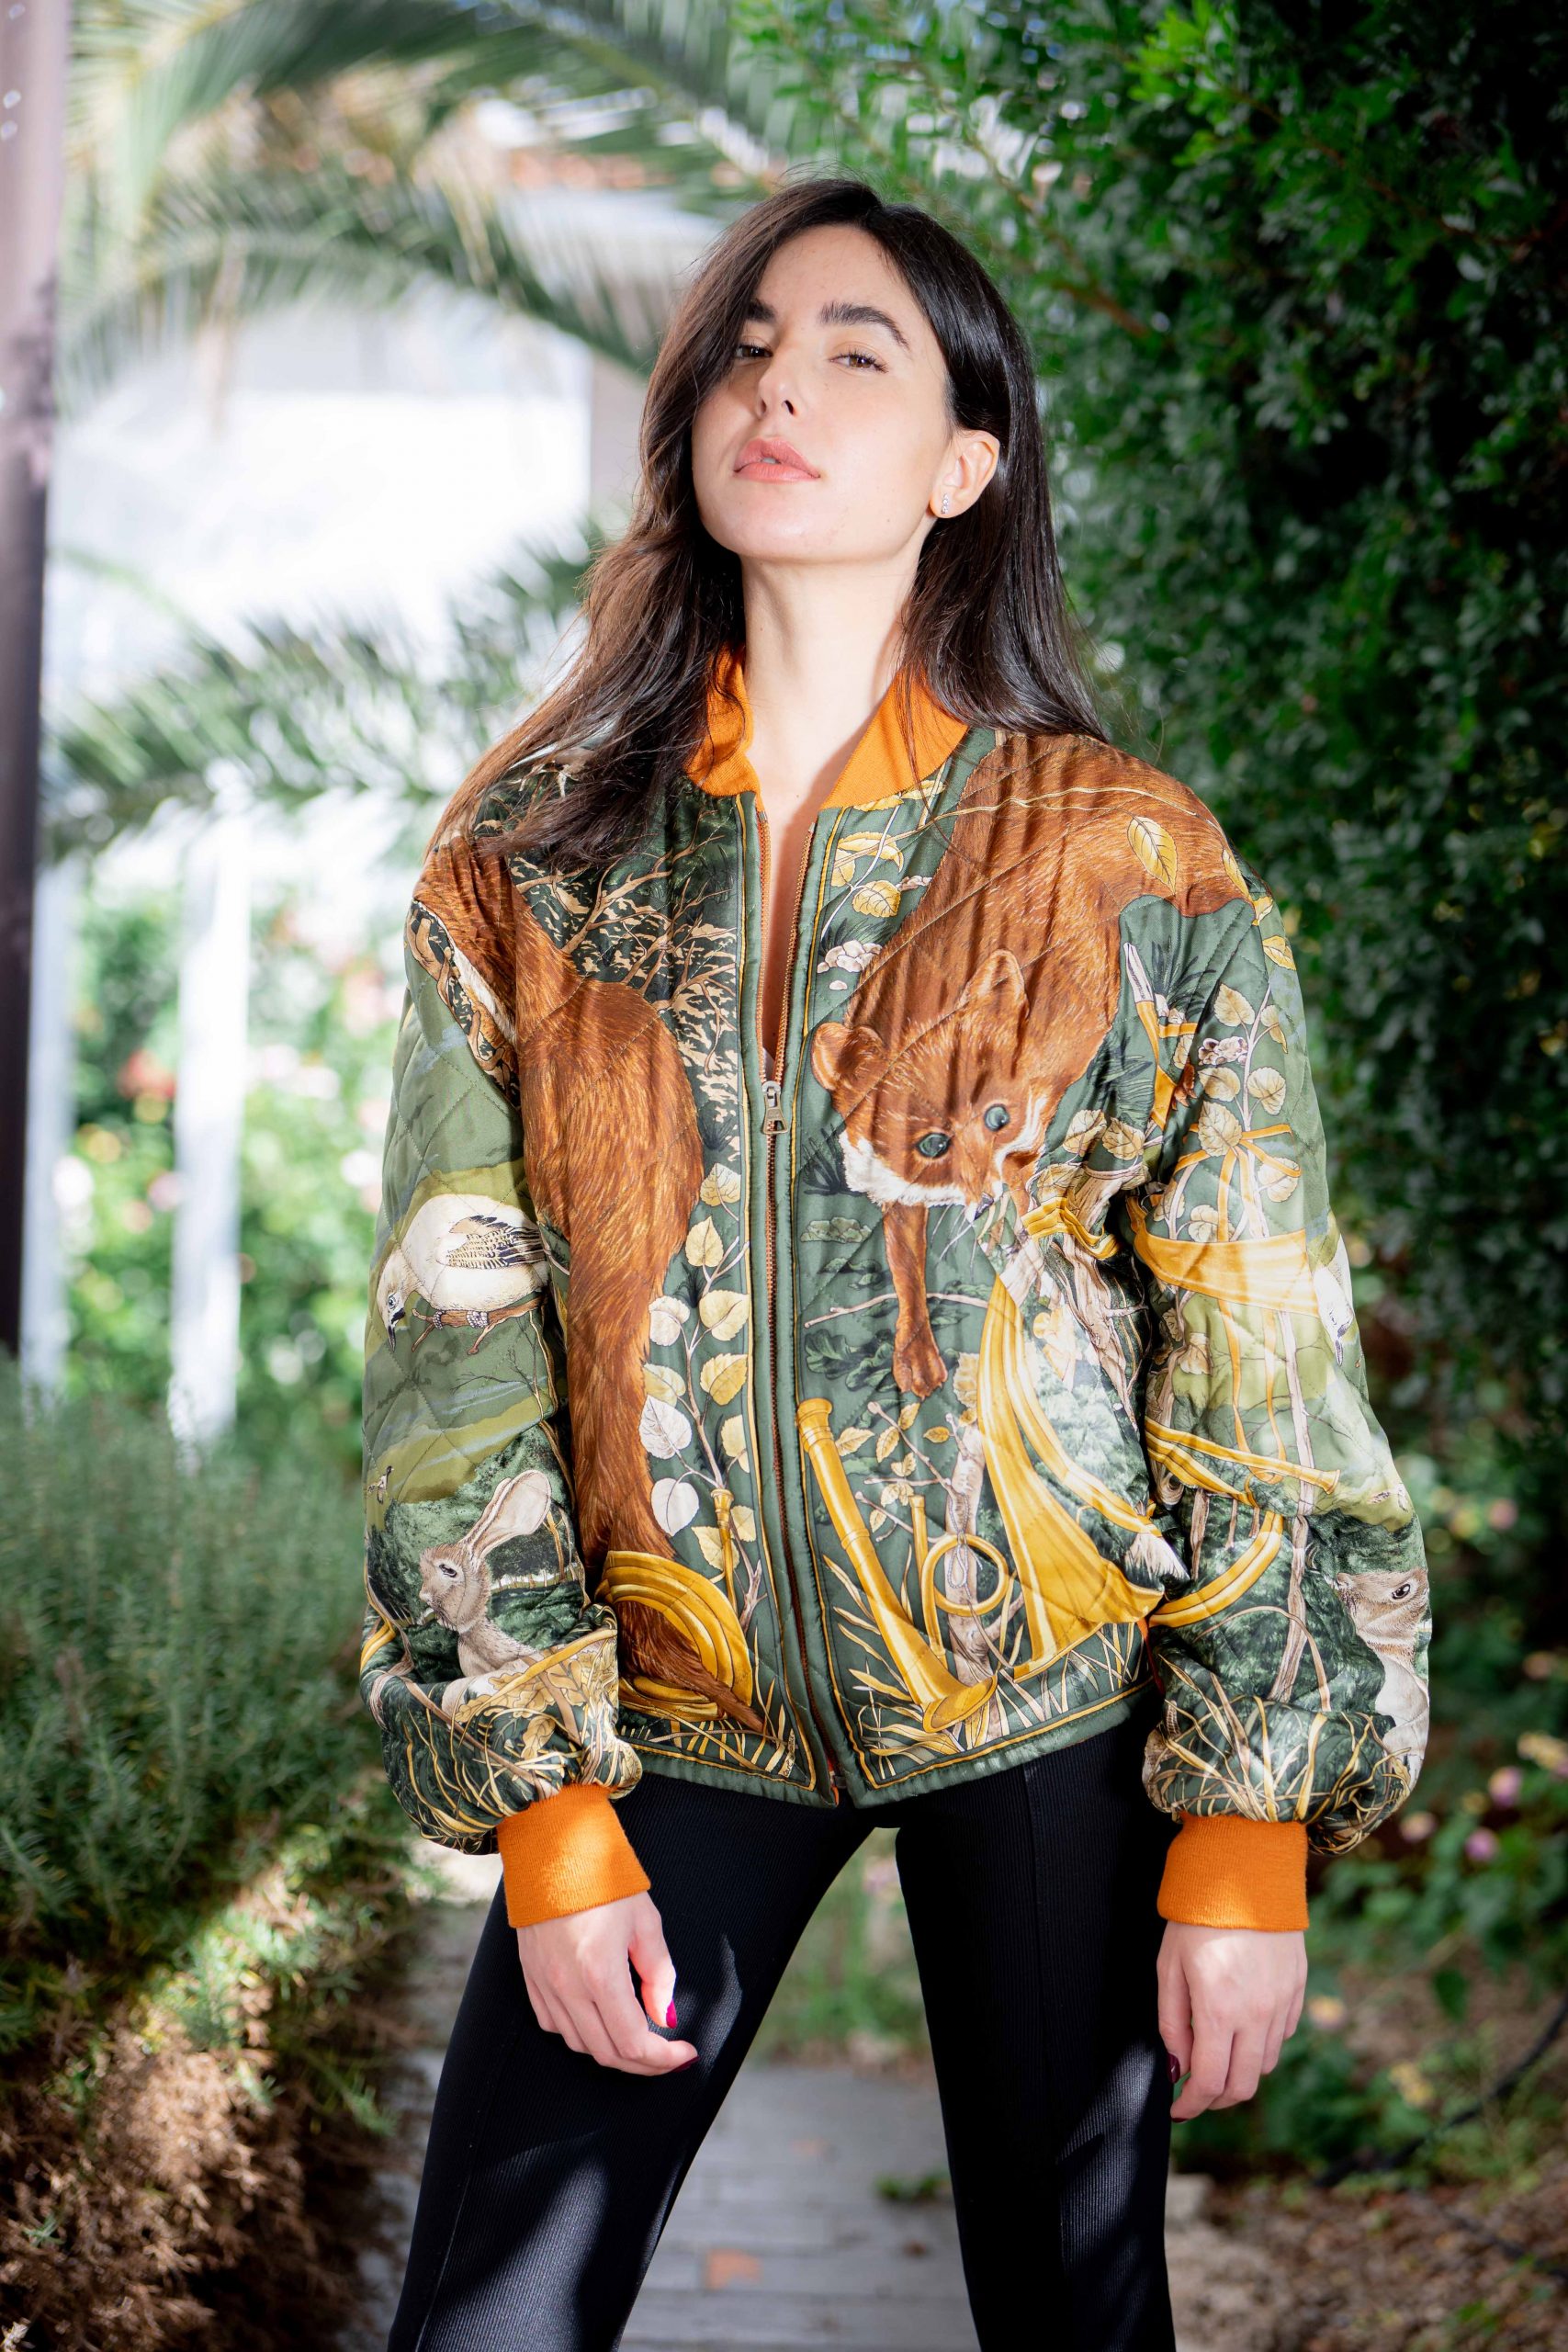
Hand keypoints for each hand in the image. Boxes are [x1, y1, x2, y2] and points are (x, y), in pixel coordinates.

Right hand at [518, 1888, 700, 2075]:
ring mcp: (545, 1985)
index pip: (633, 2042)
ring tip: (639, 2039)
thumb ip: (659, 1974)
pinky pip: (554, 2024)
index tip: (685, 2052)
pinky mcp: (531, 1978)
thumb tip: (664, 2017)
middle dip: (643, 2064)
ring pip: (579, 2044)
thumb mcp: (646, 1921)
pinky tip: (600, 2020)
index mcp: (600, 1973)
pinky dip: (581, 2034)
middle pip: (606, 2053)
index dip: (663, 2058)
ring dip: (612, 2050)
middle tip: (668, 2056)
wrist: (552, 1848)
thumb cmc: (603, 1879)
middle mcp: (568, 1987)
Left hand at [1157, 1920, 1306, 2118]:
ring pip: (1264, 2065)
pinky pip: (1281, 2037)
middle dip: (1216, 2099)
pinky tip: (1241, 2030)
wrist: (1246, 1871)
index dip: (1191, 2105)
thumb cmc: (1198, 1916)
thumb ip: (1172, 2023)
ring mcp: (1282, 2004)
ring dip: (1239, 2073)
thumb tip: (1178, 2068)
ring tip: (1216, 2057)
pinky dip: (1260, 2046)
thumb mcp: (1169, 1967)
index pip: (1210, 2082)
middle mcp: (1257, 2015)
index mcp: (1220, 2011)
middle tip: (1195, 2091)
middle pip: (1243, 2086)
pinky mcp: (1297, 1990)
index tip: (1177, 2109)